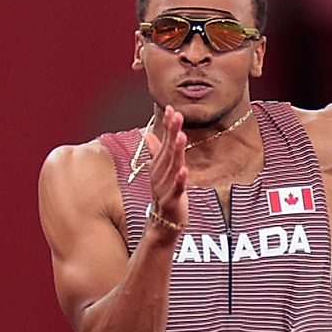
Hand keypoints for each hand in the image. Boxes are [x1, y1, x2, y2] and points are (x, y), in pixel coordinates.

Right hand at [147, 106, 188, 231]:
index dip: (168, 126)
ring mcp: (165, 187)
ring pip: (172, 166)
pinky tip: (184, 170)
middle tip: (176, 114)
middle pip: (168, 150)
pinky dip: (180, 180)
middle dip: (172, 132)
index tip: (171, 108)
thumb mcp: (161, 171)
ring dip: (176, 151)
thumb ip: (156, 152)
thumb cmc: (165, 194)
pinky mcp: (172, 201)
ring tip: (181, 135)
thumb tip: (147, 134)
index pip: (164, 142)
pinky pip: (176, 189)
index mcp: (160, 166)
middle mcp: (161, 174)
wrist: (162, 224)